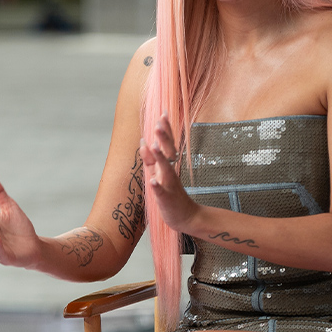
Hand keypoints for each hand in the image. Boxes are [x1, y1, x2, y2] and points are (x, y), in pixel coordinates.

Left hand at [140, 114, 200, 231]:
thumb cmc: (171, 194)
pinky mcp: (166, 199)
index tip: (163, 113)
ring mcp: (169, 185)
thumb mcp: (159, 174)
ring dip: (160, 158)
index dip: (165, 130)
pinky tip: (152, 182)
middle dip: (163, 138)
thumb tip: (144, 141)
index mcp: (168, 166)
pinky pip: (161, 192)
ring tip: (154, 147)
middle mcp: (170, 173)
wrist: (186, 218)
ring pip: (165, 170)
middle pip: (168, 152)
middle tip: (159, 122)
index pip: (167, 144)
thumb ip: (151, 158)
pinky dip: (157, 187)